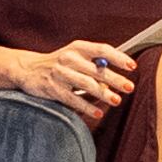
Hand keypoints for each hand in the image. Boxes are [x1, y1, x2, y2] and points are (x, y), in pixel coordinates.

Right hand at [20, 40, 138, 118]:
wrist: (28, 69)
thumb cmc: (59, 63)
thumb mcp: (75, 57)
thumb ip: (94, 65)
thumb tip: (116, 80)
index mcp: (78, 47)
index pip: (102, 49)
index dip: (118, 58)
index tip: (132, 66)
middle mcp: (69, 58)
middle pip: (96, 69)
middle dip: (115, 79)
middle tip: (130, 87)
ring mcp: (60, 73)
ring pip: (86, 84)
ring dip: (103, 93)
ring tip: (116, 100)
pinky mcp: (52, 88)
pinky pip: (72, 99)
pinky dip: (86, 107)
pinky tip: (97, 113)